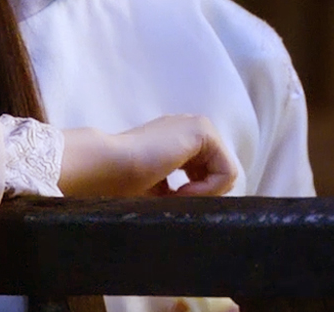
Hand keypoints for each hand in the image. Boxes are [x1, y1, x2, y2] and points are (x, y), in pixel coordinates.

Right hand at [58, 114, 237, 196]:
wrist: (107, 166)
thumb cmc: (123, 182)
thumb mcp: (159, 191)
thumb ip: (180, 192)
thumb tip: (203, 208)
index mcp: (179, 140)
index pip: (206, 173)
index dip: (195, 195)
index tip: (170, 201)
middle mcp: (190, 129)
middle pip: (218, 172)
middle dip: (202, 193)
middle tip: (175, 201)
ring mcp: (198, 126)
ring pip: (225, 172)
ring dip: (204, 192)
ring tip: (177, 197)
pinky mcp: (202, 130)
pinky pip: (227, 171)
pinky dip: (209, 189)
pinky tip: (182, 191)